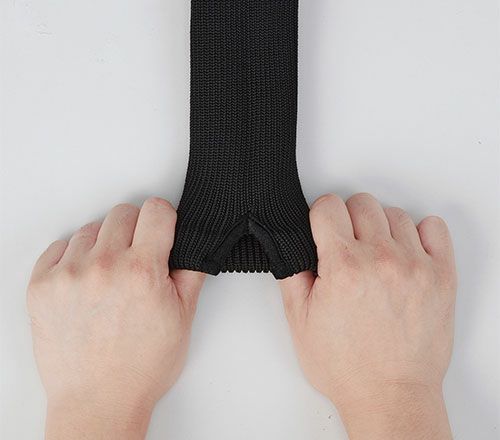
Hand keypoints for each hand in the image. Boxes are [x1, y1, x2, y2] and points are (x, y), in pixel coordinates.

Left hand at [27, 198, 204, 439]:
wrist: (98, 401)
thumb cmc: (141, 367)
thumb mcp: (183, 318)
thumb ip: (191, 272)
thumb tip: (193, 244)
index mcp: (142, 271)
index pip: (155, 210)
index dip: (164, 218)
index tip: (161, 229)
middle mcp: (103, 266)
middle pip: (123, 213)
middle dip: (136, 229)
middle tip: (137, 257)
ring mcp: (68, 275)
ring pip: (91, 228)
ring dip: (104, 245)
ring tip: (109, 276)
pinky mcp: (42, 286)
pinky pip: (60, 247)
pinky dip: (74, 257)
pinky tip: (86, 281)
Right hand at [280, 193, 455, 438]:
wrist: (390, 396)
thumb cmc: (346, 365)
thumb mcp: (299, 321)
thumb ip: (291, 274)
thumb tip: (289, 243)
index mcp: (343, 267)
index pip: (328, 205)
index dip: (319, 216)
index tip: (322, 230)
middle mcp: (380, 259)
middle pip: (361, 203)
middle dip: (347, 220)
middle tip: (347, 247)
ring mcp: (415, 266)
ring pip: (394, 213)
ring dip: (380, 228)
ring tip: (375, 256)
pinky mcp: (442, 276)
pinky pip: (434, 228)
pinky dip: (419, 233)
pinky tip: (405, 252)